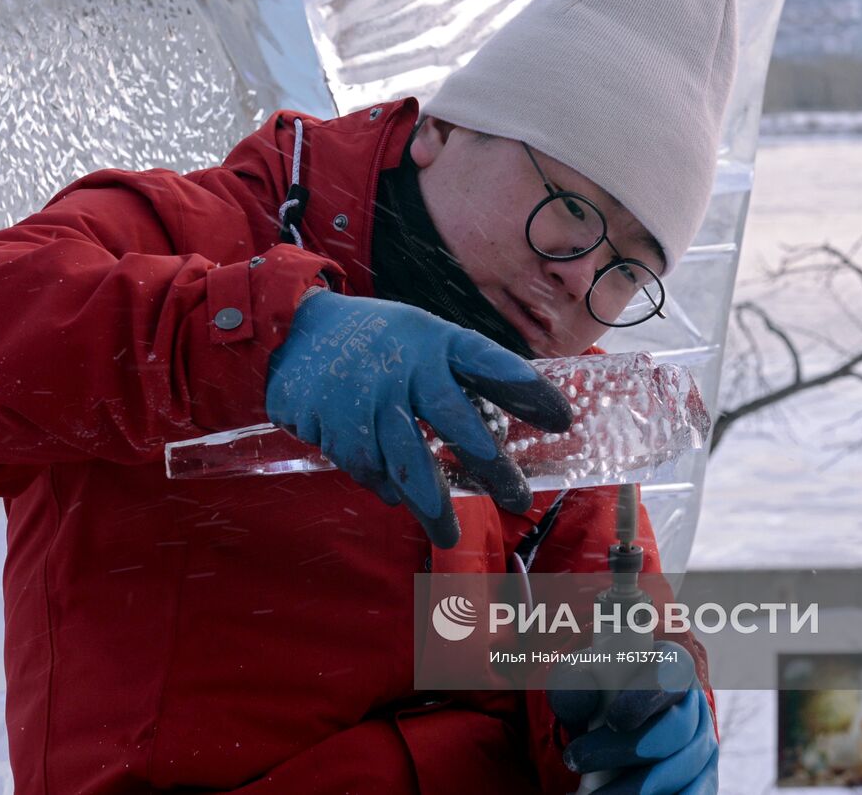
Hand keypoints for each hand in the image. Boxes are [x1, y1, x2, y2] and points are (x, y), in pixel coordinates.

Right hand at [265, 290, 572, 546]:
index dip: (526, 388)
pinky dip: (383, 486)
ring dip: (432, 504)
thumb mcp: (425, 336)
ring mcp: (367, 396)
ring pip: (408, 462)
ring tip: (449, 534)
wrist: (297, 327)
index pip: (487, 362)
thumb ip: (467, 372)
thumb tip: (532, 406)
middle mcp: (405, 367)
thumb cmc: (380, 337)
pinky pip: (367, 468)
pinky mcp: (332, 422)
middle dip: (491, 466)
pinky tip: (394, 496)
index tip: (563, 418)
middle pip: (456, 422)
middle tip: (517, 500)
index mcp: (434, 341)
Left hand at [548, 642, 717, 794]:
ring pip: (684, 767)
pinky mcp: (705, 778)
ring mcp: (703, 743)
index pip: (671, 671)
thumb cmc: (593, 699)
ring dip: (638, 787)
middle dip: (628, 749)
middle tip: (576, 760)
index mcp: (669, 666)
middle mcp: (693, 704)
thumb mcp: (576, 687)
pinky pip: (695, 793)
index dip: (647, 696)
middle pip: (677, 728)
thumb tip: (582, 698)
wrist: (605, 735)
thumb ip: (573, 687)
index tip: (614, 720)